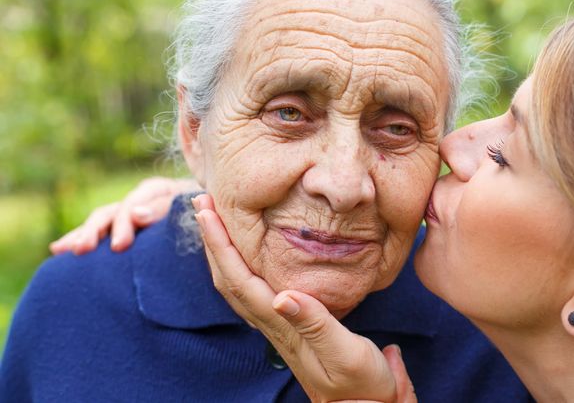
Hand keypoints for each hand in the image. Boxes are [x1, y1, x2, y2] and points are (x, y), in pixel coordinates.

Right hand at [49, 177, 197, 254]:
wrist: (216, 220)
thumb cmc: (211, 215)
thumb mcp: (194, 208)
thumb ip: (167, 209)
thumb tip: (135, 214)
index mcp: (161, 191)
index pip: (137, 202)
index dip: (126, 222)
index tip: (119, 245)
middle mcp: (142, 199)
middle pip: (114, 211)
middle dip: (97, 230)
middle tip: (85, 250)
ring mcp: (131, 212)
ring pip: (102, 219)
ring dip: (84, 234)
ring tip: (65, 250)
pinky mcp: (125, 227)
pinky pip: (100, 231)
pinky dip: (82, 237)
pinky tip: (59, 248)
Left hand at [192, 194, 416, 402]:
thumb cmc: (361, 382)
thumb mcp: (345, 352)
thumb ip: (316, 324)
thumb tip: (283, 296)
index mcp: (284, 324)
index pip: (240, 279)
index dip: (221, 244)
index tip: (206, 211)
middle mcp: (274, 323)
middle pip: (229, 279)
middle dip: (212, 240)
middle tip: (202, 202)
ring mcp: (279, 326)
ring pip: (237, 285)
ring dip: (222, 252)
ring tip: (216, 222)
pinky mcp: (289, 327)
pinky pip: (252, 290)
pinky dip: (239, 265)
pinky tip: (246, 255)